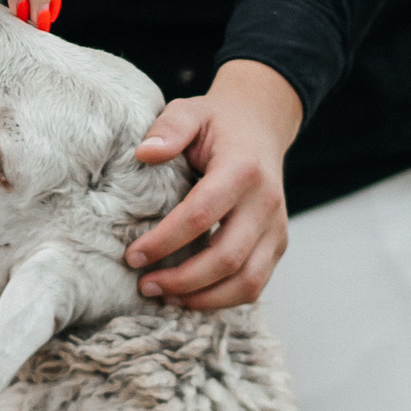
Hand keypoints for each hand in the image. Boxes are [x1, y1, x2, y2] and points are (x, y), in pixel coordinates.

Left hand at [123, 62, 304, 308]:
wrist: (260, 126)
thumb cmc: (217, 123)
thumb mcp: (191, 111)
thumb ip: (169, 128)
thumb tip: (145, 154)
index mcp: (243, 169)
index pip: (201, 215)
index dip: (165, 241)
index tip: (132, 255)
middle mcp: (266, 202)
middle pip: (227, 258)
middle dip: (182, 280)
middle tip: (144, 285)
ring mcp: (276, 227)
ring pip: (247, 282)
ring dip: (204, 299)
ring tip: (165, 298)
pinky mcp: (278, 244)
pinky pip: (254, 285)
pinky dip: (222, 300)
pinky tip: (190, 298)